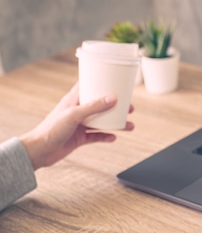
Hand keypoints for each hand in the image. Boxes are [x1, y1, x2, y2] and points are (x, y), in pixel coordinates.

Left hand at [19, 83, 133, 169]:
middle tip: (130, 107)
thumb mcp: (74, 115)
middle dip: (116, 106)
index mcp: (74, 100)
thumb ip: (94, 107)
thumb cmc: (51, 129)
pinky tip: (114, 137)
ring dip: (116, 123)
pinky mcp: (80, 138)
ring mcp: (79, 124)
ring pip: (102, 121)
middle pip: (101, 105)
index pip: (89, 86)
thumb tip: (114, 98)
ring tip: (129, 126)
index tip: (117, 81)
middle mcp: (78, 111)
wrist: (39, 151)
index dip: (102, 82)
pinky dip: (106, 136)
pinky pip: (97, 136)